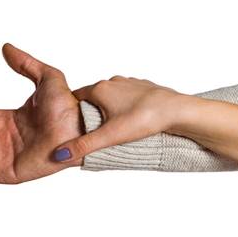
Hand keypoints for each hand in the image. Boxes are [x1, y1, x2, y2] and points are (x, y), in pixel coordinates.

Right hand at [61, 75, 189, 161]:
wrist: (178, 110)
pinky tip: (132, 119)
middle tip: (95, 131)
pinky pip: (129, 97)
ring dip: (110, 110)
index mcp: (100, 88)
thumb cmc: (145, 119)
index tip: (74, 127)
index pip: (75, 98)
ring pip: (112, 97)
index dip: (72, 113)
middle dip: (91, 113)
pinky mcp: (145, 87)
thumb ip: (84, 145)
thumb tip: (59, 155)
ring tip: (115, 127)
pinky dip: (126, 107)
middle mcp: (113, 81)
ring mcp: (130, 82)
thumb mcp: (110, 136)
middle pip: (93, 97)